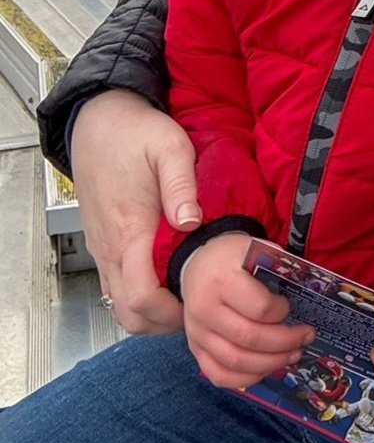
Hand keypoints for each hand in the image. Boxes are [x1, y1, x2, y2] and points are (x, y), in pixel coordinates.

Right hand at [69, 89, 202, 333]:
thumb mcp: (170, 147)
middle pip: (130, 313)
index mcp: (131, 232)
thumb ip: (181, 185)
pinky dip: (141, 296)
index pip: (143, 297)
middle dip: (166, 321)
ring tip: (191, 296)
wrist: (98, 121)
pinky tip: (171, 279)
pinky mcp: (104, 244)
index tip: (206, 303)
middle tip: (205, 307)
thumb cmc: (136, 133)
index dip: (174, 312)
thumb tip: (191, 221)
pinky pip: (117, 287)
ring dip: (153, 311)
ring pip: (121, 304)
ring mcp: (104, 250)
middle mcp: (112, 249)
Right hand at [180, 232, 312, 388]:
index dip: (282, 312)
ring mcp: (198, 333)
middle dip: (285, 343)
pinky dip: (245, 379)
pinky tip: (266, 369)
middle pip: (249, 338)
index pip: (259, 308)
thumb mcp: (258, 249)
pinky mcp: (195, 349)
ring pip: (235, 361)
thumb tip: (312, 294)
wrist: (198, 265)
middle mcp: (205, 310)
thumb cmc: (234, 257)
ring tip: (293, 355)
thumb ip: (280, 269)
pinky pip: (218, 375)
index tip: (289, 307)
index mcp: (223, 280)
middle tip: (306, 338)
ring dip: (271, 363)